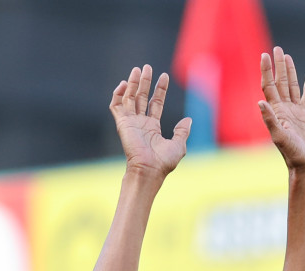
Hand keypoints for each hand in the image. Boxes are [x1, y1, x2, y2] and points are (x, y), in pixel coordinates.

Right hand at [110, 64, 190, 178]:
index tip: (164, 76)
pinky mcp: (122, 123)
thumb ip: (182, 131)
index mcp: (152, 127)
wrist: (149, 169)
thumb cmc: (164, 162)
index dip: (159, 89)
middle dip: (144, 82)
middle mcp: (140, 123)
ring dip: (133, 83)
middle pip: (141, 97)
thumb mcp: (179, 145)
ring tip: (138, 70)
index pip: (155, 103)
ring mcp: (130, 122)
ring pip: (129, 98)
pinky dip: (118, 94)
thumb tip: (189, 119)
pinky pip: (116, 106)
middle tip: (147, 67)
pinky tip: (125, 84)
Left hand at [258, 47, 304, 172]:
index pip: (269, 86)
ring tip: (288, 57)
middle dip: (278, 65)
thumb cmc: (292, 154)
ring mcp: (296, 111)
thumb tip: (260, 102)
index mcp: (276, 111)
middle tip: (278, 48)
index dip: (267, 70)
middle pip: (280, 82)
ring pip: (292, 86)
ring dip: (290, 71)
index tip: (265, 55)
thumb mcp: (279, 137)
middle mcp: (285, 108)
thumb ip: (270, 119)